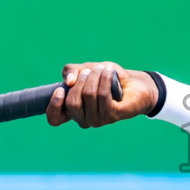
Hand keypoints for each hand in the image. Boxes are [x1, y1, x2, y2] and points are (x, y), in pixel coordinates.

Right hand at [45, 62, 159, 127]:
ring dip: (95, 76)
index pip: (54, 119)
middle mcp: (84, 120)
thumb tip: (69, 81)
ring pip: (89, 95)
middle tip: (90, 70)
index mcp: (74, 112)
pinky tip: (110, 72)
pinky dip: (105, 79)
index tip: (60, 90)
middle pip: (73, 101)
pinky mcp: (113, 116)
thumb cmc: (108, 78)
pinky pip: (104, 95)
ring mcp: (98, 120)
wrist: (135, 84)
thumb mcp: (86, 69)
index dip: (53, 106)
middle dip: (81, 80)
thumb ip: (71, 72)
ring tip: (103, 69)